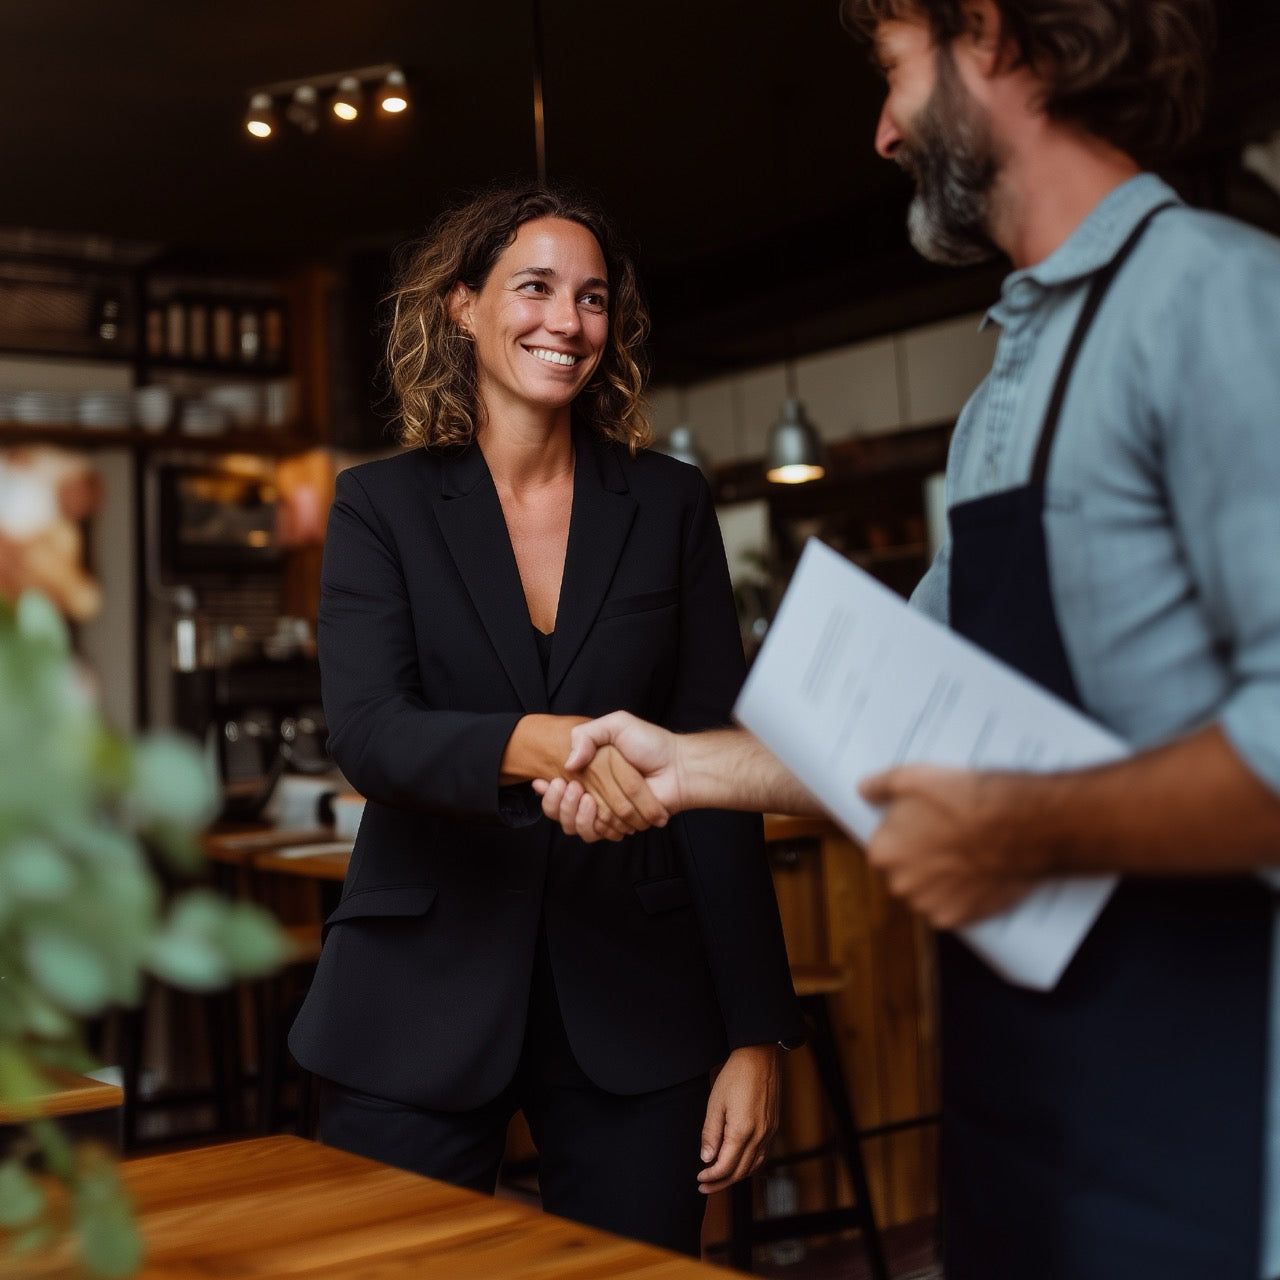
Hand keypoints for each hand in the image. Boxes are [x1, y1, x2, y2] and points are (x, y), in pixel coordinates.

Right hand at [534, 712, 681, 842]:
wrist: (678, 766)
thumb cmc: (651, 743)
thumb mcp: (617, 724)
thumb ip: (586, 734)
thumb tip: (568, 764)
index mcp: (588, 773)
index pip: (555, 789)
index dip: (546, 791)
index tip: (542, 783)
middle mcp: (593, 794)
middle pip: (560, 812)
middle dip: (558, 802)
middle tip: (570, 787)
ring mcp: (605, 812)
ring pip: (575, 826)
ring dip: (575, 814)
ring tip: (585, 798)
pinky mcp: (619, 826)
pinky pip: (597, 833)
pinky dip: (596, 823)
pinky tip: (596, 808)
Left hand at [697, 1044, 778, 1193]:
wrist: (760, 1056)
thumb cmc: (735, 1075)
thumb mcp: (715, 1103)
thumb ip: (711, 1133)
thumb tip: (706, 1158)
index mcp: (742, 1131)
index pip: (726, 1167)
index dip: (711, 1176)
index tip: (699, 1178)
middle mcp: (760, 1136)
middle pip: (741, 1171)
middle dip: (721, 1182)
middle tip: (705, 1186)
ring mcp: (770, 1132)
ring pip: (754, 1166)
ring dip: (736, 1176)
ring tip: (720, 1179)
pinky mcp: (774, 1126)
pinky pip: (762, 1154)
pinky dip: (749, 1165)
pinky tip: (739, 1163)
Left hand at [859, 764, 1037, 928]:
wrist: (1020, 826)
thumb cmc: (967, 800)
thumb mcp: (915, 777)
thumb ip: (882, 785)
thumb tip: (864, 790)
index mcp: (883, 852)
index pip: (885, 847)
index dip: (906, 835)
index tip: (926, 826)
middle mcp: (899, 884)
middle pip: (904, 872)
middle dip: (921, 860)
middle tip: (949, 840)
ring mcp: (929, 905)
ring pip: (928, 893)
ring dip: (940, 881)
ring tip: (966, 856)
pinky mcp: (958, 919)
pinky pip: (953, 910)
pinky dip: (962, 898)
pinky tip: (977, 876)